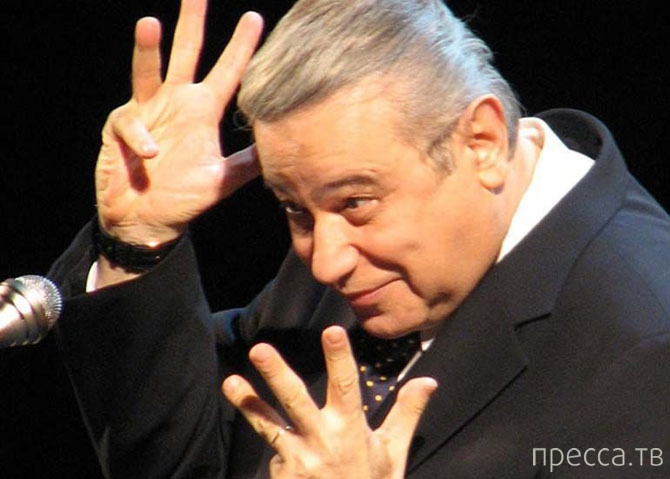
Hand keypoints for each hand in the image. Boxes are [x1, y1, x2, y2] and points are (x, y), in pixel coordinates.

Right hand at [95, 0, 262, 244]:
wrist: (146, 221)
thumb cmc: (183, 200)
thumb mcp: (221, 180)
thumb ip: (246, 164)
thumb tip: (278, 149)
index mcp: (203, 113)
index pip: (227, 73)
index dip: (240, 48)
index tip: (255, 19)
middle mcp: (177, 104)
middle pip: (186, 54)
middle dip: (192, 23)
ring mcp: (147, 112)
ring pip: (148, 71)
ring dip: (148, 49)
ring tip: (150, 23)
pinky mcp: (121, 126)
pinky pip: (131, 123)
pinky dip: (140, 137)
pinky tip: (149, 155)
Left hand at [222, 326, 437, 478]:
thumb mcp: (393, 453)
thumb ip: (406, 413)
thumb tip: (428, 380)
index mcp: (351, 431)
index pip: (345, 387)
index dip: (339, 358)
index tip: (332, 331)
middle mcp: (322, 442)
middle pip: (296, 401)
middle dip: (277, 374)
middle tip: (259, 349)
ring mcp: (298, 460)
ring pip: (270, 425)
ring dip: (250, 403)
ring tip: (230, 382)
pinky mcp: (283, 475)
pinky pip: (274, 451)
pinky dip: (273, 441)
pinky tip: (276, 442)